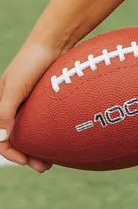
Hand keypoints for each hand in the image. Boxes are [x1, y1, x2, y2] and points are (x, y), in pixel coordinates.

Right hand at [0, 39, 63, 173]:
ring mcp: (30, 104)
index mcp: (0, 105)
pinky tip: (61, 142)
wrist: (54, 41)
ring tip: (53, 160)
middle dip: (27, 155)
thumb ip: (5, 111)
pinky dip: (49, 134)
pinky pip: (45, 122)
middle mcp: (13, 106)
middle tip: (44, 167)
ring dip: (40, 148)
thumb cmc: (31, 61)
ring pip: (32, 132)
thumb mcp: (15, 87)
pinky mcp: (45, 100)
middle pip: (17, 139)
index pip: (0, 138)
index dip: (11, 152)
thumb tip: (1, 139)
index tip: (26, 161)